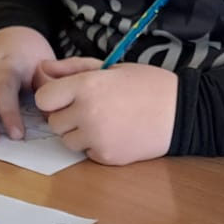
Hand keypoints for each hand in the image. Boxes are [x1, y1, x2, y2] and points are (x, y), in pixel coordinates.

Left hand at [33, 57, 178, 164]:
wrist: (182, 112)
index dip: (53, 97)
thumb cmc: (148, 84)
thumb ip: (72, 68)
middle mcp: (87, 112)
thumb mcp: (111, 67)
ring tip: (105, 122)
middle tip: (92, 109)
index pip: (43, 98)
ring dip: (79, 133)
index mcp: (86, 86)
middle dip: (67, 116)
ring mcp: (96, 137)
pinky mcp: (106, 156)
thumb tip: (41, 70)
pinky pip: (87, 153)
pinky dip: (96, 146)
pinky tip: (117, 133)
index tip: (67, 96)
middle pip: (54, 122)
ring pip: (68, 141)